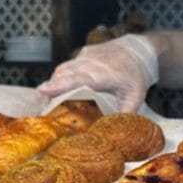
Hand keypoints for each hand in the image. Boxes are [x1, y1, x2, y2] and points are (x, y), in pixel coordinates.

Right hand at [37, 34, 158, 111]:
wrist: (139, 50)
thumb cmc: (136, 75)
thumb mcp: (135, 97)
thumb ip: (124, 114)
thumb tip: (111, 132)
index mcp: (103, 74)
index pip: (77, 79)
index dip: (60, 85)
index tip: (43, 90)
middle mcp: (91, 62)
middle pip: (64, 74)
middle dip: (52, 87)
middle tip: (43, 104)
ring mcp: (86, 56)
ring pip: (64, 69)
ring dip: (55, 82)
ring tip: (50, 98)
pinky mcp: (83, 54)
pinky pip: (68, 65)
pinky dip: (62, 76)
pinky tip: (62, 87)